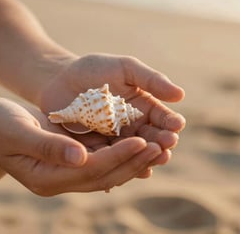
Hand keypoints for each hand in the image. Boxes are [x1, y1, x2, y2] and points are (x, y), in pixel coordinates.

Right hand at [0, 98, 161, 194]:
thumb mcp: (18, 132)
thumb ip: (48, 146)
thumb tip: (80, 157)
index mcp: (46, 177)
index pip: (91, 171)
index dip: (118, 157)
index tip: (142, 141)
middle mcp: (58, 179)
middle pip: (104, 176)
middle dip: (133, 162)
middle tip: (161, 146)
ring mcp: (64, 170)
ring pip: (106, 169)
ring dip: (132, 159)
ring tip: (157, 145)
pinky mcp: (68, 158)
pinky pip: (99, 159)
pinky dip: (119, 152)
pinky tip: (137, 140)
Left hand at [38, 53, 185, 164]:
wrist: (58, 78)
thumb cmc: (93, 69)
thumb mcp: (124, 68)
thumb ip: (150, 79)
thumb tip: (181, 95)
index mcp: (142, 106)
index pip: (161, 117)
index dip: (170, 122)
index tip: (176, 125)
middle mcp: (132, 126)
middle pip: (151, 138)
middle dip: (161, 142)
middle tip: (167, 145)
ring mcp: (114, 140)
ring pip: (133, 153)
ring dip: (145, 158)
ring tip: (153, 159)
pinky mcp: (96, 149)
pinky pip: (110, 159)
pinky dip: (120, 165)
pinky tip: (130, 170)